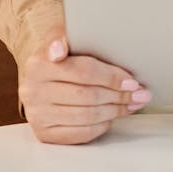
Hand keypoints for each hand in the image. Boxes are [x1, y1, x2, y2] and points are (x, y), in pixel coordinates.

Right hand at [19, 27, 151, 144]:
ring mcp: (38, 115)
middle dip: (119, 95)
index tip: (132, 80)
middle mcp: (33, 91)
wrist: (40, 78)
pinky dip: (102, 125)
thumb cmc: (59, 56)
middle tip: (139, 93)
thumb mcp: (61, 38)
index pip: (83, 71)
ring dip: (115, 111)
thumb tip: (58, 48)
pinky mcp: (45, 134)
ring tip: (132, 103)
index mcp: (38, 64)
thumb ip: (63, 36)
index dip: (112, 76)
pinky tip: (113, 116)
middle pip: (87, 96)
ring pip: (86, 116)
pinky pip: (81, 133)